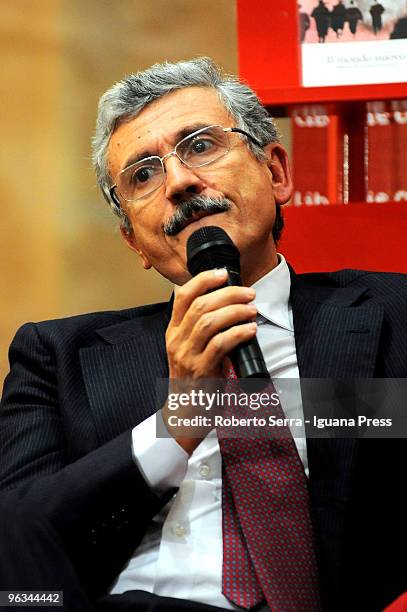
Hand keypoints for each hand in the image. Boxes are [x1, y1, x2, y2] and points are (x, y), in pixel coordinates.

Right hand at [163, 268, 256, 453]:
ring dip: (234, 311)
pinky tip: (250, 330)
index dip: (202, 280)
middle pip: (200, 305)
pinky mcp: (201, 371)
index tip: (223, 274)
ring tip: (251, 310)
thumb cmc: (193, 380)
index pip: (182, 296)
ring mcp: (187, 356)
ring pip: (208, 322)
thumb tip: (227, 305)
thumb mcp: (190, 349)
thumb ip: (201, 329)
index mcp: (173, 332)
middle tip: (248, 294)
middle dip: (228, 294)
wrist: (185, 414)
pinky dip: (238, 333)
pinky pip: (220, 344)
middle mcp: (176, 341)